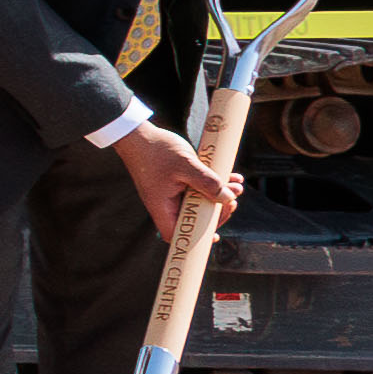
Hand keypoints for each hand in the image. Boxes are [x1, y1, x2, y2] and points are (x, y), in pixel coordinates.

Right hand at [110, 111, 241, 230]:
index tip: (215, 235)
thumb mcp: (186, 165)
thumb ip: (208, 183)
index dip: (196, 239)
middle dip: (217, 212)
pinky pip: (197, 189)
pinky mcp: (175, 182)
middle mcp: (165, 203)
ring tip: (235, 186)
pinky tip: (228, 176)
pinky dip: (213, 185)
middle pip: (193, 219)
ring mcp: (170, 192)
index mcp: (162, 205)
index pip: (177, 234)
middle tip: (231, 200)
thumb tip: (227, 198)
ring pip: (198, 203)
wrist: (138, 133)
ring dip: (219, 196)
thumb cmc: (156, 149)